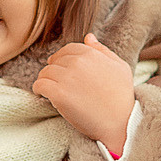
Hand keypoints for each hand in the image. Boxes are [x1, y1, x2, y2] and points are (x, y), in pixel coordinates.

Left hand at [32, 34, 134, 154]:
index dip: (63, 59)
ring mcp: (67, 78)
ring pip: (45, 72)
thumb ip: (102, 50)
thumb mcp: (120, 67)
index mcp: (90, 54)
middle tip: (56, 81)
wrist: (121, 123)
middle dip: (55, 70)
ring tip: (49, 88)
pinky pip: (40, 85)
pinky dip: (38, 89)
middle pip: (55, 61)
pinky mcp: (59, 95)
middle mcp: (77, 62)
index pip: (67, 50)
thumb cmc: (122, 96)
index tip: (62, 68)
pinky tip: (42, 94)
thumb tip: (88, 37)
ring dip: (46, 79)